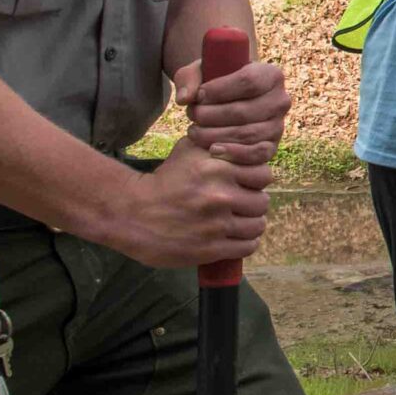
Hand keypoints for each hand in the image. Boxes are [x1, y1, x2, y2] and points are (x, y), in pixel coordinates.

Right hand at [113, 140, 275, 267]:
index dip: (256, 180)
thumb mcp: (190, 150)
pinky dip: (245, 243)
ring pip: (257, 225)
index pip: (264, 175)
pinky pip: (247, 246)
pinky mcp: (211, 248)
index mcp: (219, 168)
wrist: (132, 212)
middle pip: (262, 201)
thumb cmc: (164, 180)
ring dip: (250, 224)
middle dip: (253, 202)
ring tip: (238, 222)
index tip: (246, 184)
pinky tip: (235, 238)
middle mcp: (221, 195)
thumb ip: (221, 146)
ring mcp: (217, 224)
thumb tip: (248, 146)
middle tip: (241, 205)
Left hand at [175, 54, 289, 158]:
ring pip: (248, 134)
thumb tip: (185, 99)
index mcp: (271, 75)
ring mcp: (278, 126)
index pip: (249, 81)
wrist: (227, 104)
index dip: (220, 90)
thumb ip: (188, 79)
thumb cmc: (215, 84)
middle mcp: (280, 100)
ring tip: (194, 131)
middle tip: (193, 114)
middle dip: (212, 115)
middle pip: (245, 111)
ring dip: (215, 135)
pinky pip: (257, 154)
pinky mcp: (271, 147)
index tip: (199, 95)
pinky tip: (212, 150)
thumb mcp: (200, 73)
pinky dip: (233, 154)